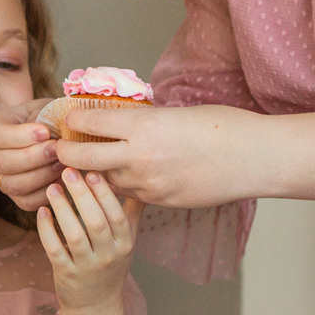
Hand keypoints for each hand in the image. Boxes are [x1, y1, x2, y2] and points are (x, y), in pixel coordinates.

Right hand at [0, 98, 58, 208]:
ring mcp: (0, 179)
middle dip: (33, 157)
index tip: (46, 132)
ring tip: (61, 163)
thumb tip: (49, 130)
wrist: (52, 138)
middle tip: (56, 149)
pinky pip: (27, 202)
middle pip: (4, 162)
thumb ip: (45, 115)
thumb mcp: (44, 109)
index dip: (21, 135)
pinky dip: (45, 193)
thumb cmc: (47, 120)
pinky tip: (61, 178)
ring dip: (41, 175)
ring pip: (14, 185)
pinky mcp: (16, 197)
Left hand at [37, 169, 142, 314]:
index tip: (92, 170)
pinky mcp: (66, 274)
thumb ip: (132, 212)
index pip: (117, 215)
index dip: (104, 193)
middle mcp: (109, 256)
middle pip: (96, 222)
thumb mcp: (127, 242)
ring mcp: (87, 267)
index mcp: (125, 244)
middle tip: (68, 171)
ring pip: (75, 235)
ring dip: (63, 209)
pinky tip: (42, 211)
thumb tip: (141, 181)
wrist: (95, 306)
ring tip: (53, 188)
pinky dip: (47, 229)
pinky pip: (55, 249)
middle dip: (82, 195)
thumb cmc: (110, 266)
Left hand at [53, 103, 261, 208]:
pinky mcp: (160, 202)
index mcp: (142, 127)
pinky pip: (130, 194)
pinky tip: (124, 177)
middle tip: (62, 148)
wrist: (253, 158)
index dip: (73, 120)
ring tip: (88, 165)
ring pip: (105, 181)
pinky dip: (122, 185)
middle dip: (67, 154)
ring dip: (94, 173)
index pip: (89, 124)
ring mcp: (148, 184)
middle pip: (83, 160)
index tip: (68, 118)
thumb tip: (123, 121)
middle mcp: (139, 158)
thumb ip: (144, 121)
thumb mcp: (175, 113)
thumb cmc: (221, 126)